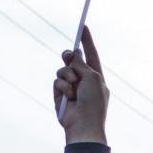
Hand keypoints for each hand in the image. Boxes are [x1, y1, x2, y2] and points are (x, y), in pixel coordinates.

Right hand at [52, 26, 108, 142]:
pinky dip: (62, 86)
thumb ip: (81, 63)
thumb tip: (73, 53)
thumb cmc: (93, 102)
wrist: (84, 125)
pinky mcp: (60, 96)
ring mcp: (71, 89)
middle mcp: (83, 81)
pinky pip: (57, 82)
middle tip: (68, 55)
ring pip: (62, 70)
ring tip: (73, 85)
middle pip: (73, 61)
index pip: (91, 55)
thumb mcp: (91, 77)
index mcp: (96, 77)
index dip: (87, 42)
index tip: (83, 27)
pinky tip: (68, 96)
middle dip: (70, 56)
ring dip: (67, 74)